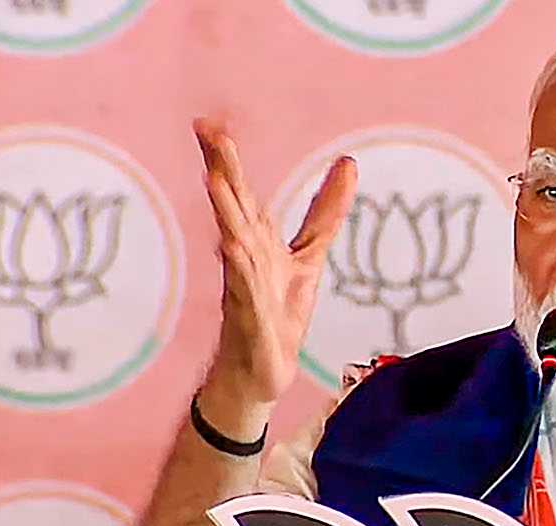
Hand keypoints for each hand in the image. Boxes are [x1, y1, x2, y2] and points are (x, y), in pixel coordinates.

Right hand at [194, 118, 357, 421]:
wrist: (263, 371)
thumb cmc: (278, 311)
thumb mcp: (309, 256)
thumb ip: (325, 212)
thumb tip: (348, 163)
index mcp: (256, 241)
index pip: (240, 193)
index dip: (226, 159)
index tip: (210, 124)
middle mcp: (244, 258)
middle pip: (232, 208)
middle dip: (221, 170)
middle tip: (207, 132)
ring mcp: (244, 287)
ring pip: (233, 244)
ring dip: (224, 212)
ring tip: (215, 179)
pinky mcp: (251, 318)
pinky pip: (244, 291)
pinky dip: (239, 269)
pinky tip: (233, 249)